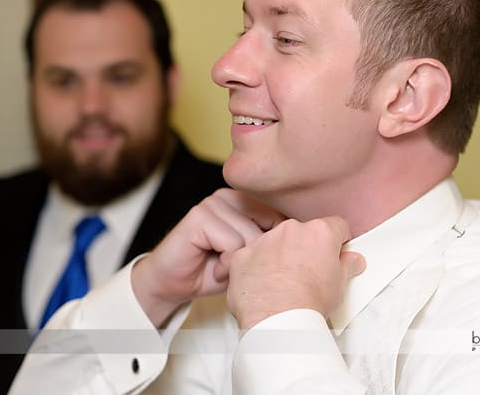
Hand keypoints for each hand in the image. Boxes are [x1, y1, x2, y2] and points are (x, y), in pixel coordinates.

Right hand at [132, 188, 285, 326]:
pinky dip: (226, 265)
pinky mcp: (199, 216)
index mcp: (244, 201)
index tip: (261, 266)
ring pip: (251, 239)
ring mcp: (213, 203)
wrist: (172, 284)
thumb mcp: (250, 257)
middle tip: (235, 269)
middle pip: (269, 230)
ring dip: (239, 265)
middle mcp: (229, 197)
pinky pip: (232, 244)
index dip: (275, 249)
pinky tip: (213, 267)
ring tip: (222, 267)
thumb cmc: (212, 271)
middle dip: (256, 259)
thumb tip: (307, 246)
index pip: (280, 219)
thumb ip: (271, 245)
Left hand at [226, 216, 365, 329]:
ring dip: (279, 257)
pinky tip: (263, 287)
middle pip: (302, 233)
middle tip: (308, 275)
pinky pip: (251, 257)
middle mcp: (290, 229)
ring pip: (274, 243)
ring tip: (283, 285)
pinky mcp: (242, 256)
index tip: (335, 253)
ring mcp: (264, 241)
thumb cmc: (310, 303)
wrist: (278, 321)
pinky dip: (256, 269)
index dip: (337, 241)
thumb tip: (353, 260)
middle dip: (305, 249)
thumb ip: (347, 266)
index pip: (335, 226)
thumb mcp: (340, 285)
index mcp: (319, 232)